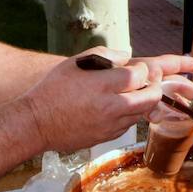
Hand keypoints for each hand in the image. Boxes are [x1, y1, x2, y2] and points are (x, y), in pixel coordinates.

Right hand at [18, 50, 192, 153]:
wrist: (37, 123)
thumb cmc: (53, 89)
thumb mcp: (76, 62)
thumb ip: (105, 55)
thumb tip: (127, 56)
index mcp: (103, 85)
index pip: (140, 75)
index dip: (143, 70)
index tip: (137, 68)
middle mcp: (110, 106)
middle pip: (151, 97)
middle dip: (155, 86)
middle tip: (149, 81)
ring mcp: (110, 124)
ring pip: (143, 112)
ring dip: (143, 100)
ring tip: (133, 92)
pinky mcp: (107, 136)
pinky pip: (129, 124)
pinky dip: (129, 113)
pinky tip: (118, 106)